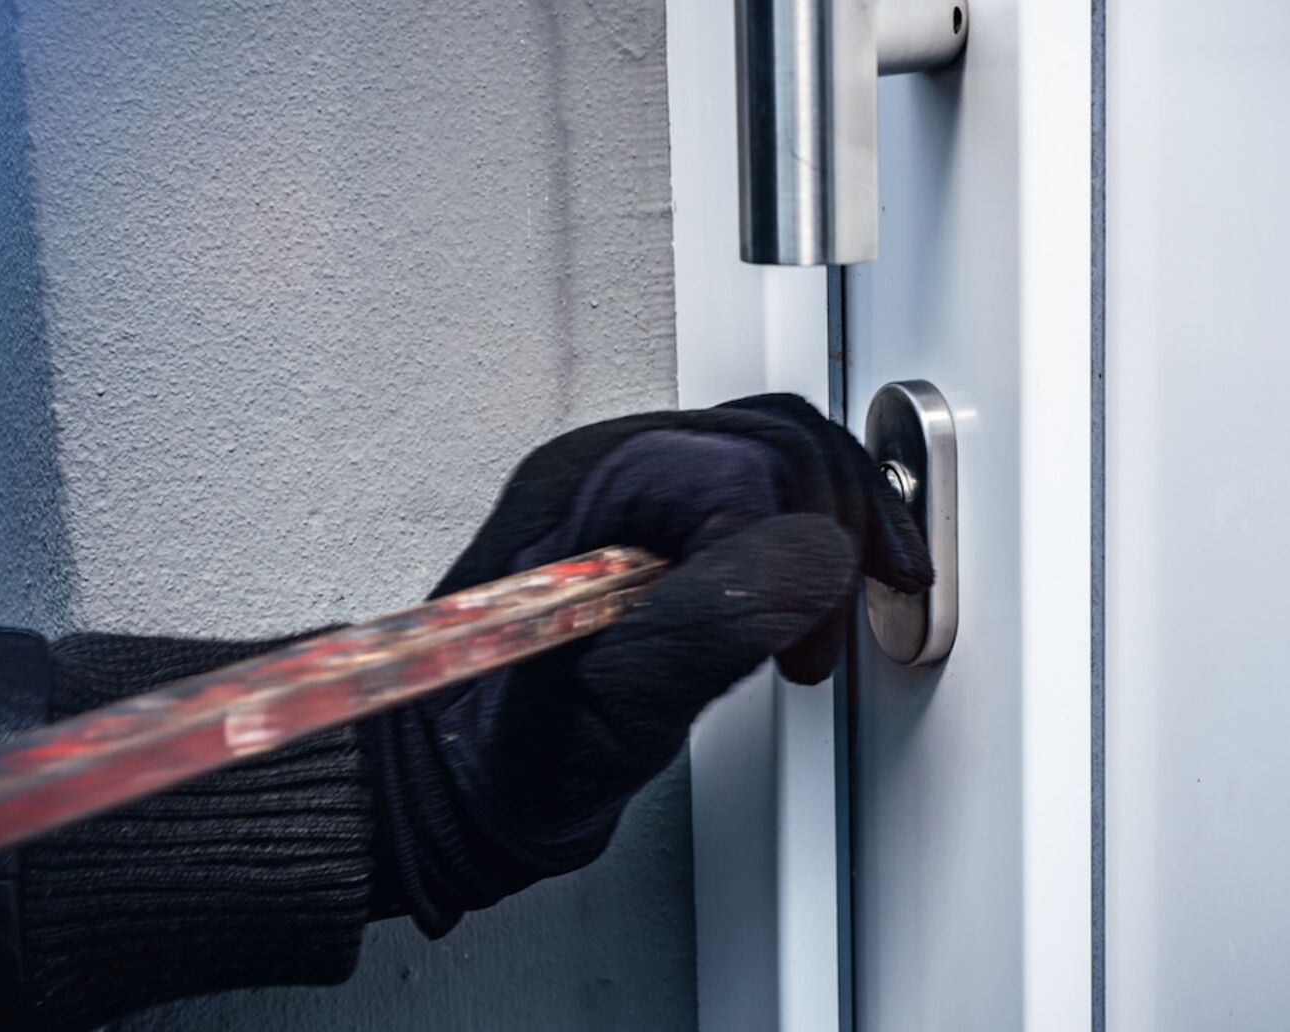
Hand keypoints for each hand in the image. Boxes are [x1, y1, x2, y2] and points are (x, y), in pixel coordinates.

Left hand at [363, 394, 930, 933]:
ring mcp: (634, 493)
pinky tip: (820, 591)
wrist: (451, 791)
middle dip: (835, 531)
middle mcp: (610, 472)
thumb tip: (811, 558)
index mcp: (588, 490)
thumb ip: (709, 623)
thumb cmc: (497, 765)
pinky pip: (758, 491)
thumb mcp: (610, 710)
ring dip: (832, 528)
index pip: (748, 472)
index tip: (804, 646)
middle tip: (834, 632)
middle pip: (777, 443)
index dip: (802, 552)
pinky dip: (810, 535)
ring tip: (838, 613)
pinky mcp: (656, 526)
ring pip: (778, 456)